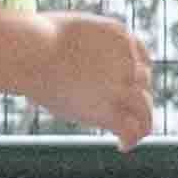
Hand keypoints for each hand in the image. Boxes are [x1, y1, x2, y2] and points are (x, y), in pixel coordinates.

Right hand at [31, 11, 155, 145]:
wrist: (33, 52)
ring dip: (142, 124)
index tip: (129, 89)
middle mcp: (128, 61)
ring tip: (135, 136)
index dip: (137, 78)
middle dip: (138, 100)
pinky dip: (130, 140)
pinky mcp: (109, 110)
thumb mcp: (70, 30)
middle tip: (129, 115)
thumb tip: (65, 55)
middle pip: (145, 86)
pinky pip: (131, 130)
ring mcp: (121, 87)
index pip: (143, 60)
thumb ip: (81, 43)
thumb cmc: (36, 38)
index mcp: (121, 37)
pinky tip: (122, 146)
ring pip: (145, 110)